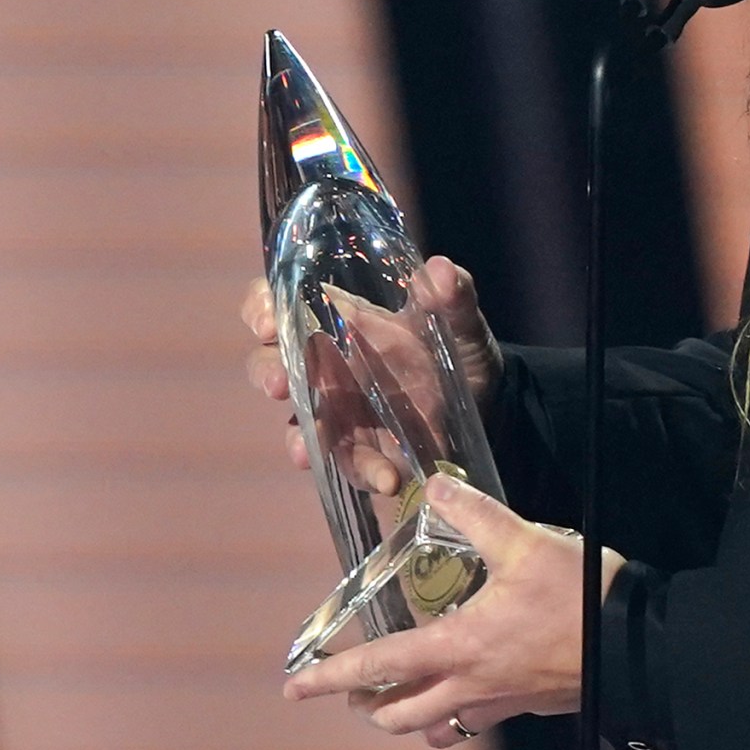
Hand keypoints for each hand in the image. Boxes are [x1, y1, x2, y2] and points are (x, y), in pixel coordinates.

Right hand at [242, 256, 504, 471]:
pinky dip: (362, 470)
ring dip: (298, 436)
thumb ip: (453, 295)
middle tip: (279, 384)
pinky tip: (383, 478)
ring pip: (298, 422)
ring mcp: (338, 410)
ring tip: (306, 448)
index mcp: (339, 320)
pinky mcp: (362, 449)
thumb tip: (442, 271)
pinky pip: (348, 462)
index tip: (267, 322)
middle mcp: (327, 364)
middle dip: (267, 372)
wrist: (489, 403)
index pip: (279, 302)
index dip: (260, 308)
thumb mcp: (460, 318)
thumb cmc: (459, 348)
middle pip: (271, 363)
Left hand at [282, 473, 623, 746]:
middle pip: (400, 714)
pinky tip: (467, 692)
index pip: (379, 665)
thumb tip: (439, 484)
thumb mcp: (525, 542)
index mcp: (459, 646)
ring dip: (409, 718)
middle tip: (350, 689)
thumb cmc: (581, 595)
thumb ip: (477, 513)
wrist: (637, 641)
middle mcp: (472, 684)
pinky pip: (479, 722)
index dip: (330, 675)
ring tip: (399, 701)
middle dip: (367, 703)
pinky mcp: (530, 704)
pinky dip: (458, 715)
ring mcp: (501, 701)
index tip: (294, 685)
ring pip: (437, 729)